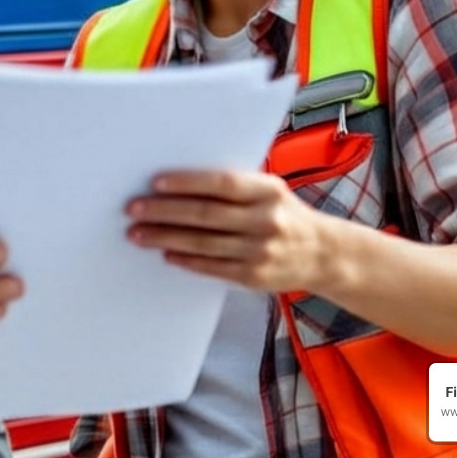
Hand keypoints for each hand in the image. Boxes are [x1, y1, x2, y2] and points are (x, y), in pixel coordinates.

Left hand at [127, 170, 338, 294]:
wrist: (323, 253)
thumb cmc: (284, 213)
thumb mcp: (270, 190)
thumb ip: (235, 186)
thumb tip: (179, 181)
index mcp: (269, 190)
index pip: (222, 184)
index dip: (187, 183)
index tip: (156, 183)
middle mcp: (267, 220)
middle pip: (206, 215)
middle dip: (164, 212)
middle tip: (133, 209)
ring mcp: (261, 250)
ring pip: (203, 243)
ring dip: (165, 237)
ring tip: (138, 233)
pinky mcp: (254, 276)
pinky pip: (212, 267)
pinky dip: (186, 260)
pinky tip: (165, 252)